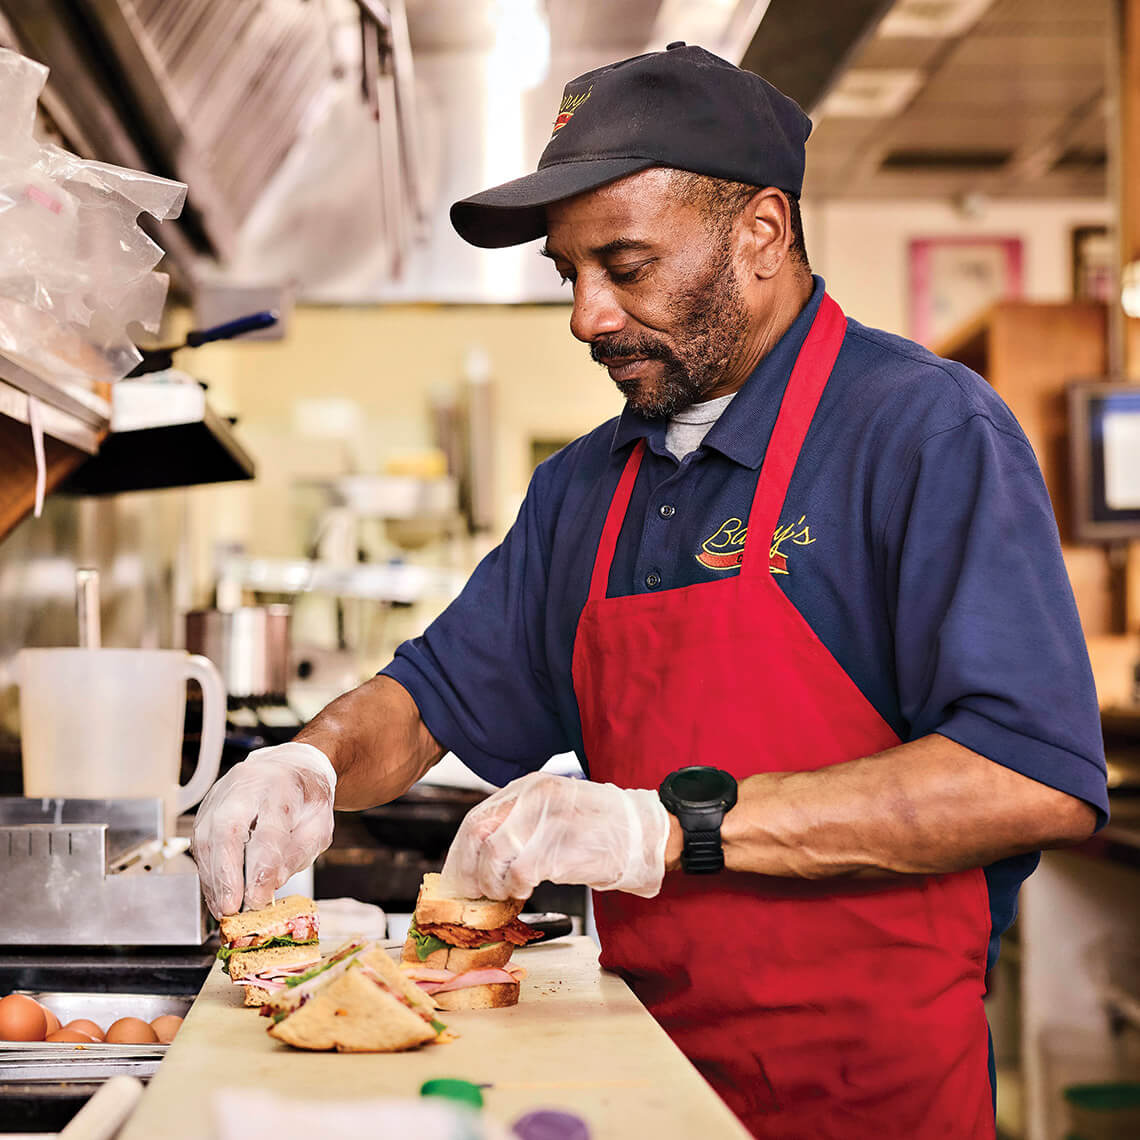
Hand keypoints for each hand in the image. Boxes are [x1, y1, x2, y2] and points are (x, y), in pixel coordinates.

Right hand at [191, 742, 335, 917]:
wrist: (290, 766)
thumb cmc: (306, 797)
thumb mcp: (319, 824)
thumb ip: (298, 853)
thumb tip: (270, 884)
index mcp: (281, 787)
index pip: (269, 831)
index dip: (261, 869)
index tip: (259, 899)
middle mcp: (246, 786)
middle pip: (227, 830)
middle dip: (226, 874)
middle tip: (231, 908)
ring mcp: (221, 794)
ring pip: (208, 838)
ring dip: (214, 879)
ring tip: (224, 909)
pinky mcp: (206, 807)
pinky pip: (200, 842)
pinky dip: (208, 872)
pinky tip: (217, 894)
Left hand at [439, 772, 669, 899]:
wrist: (643, 833)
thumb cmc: (601, 826)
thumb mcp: (554, 809)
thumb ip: (520, 822)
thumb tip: (484, 855)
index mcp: (529, 787)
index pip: (477, 818)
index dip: (461, 853)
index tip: (459, 877)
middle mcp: (533, 798)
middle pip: (476, 834)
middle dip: (468, 871)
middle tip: (473, 892)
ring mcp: (545, 821)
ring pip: (492, 856)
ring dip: (493, 883)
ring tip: (506, 892)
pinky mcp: (558, 848)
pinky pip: (519, 874)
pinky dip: (515, 889)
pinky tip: (526, 891)